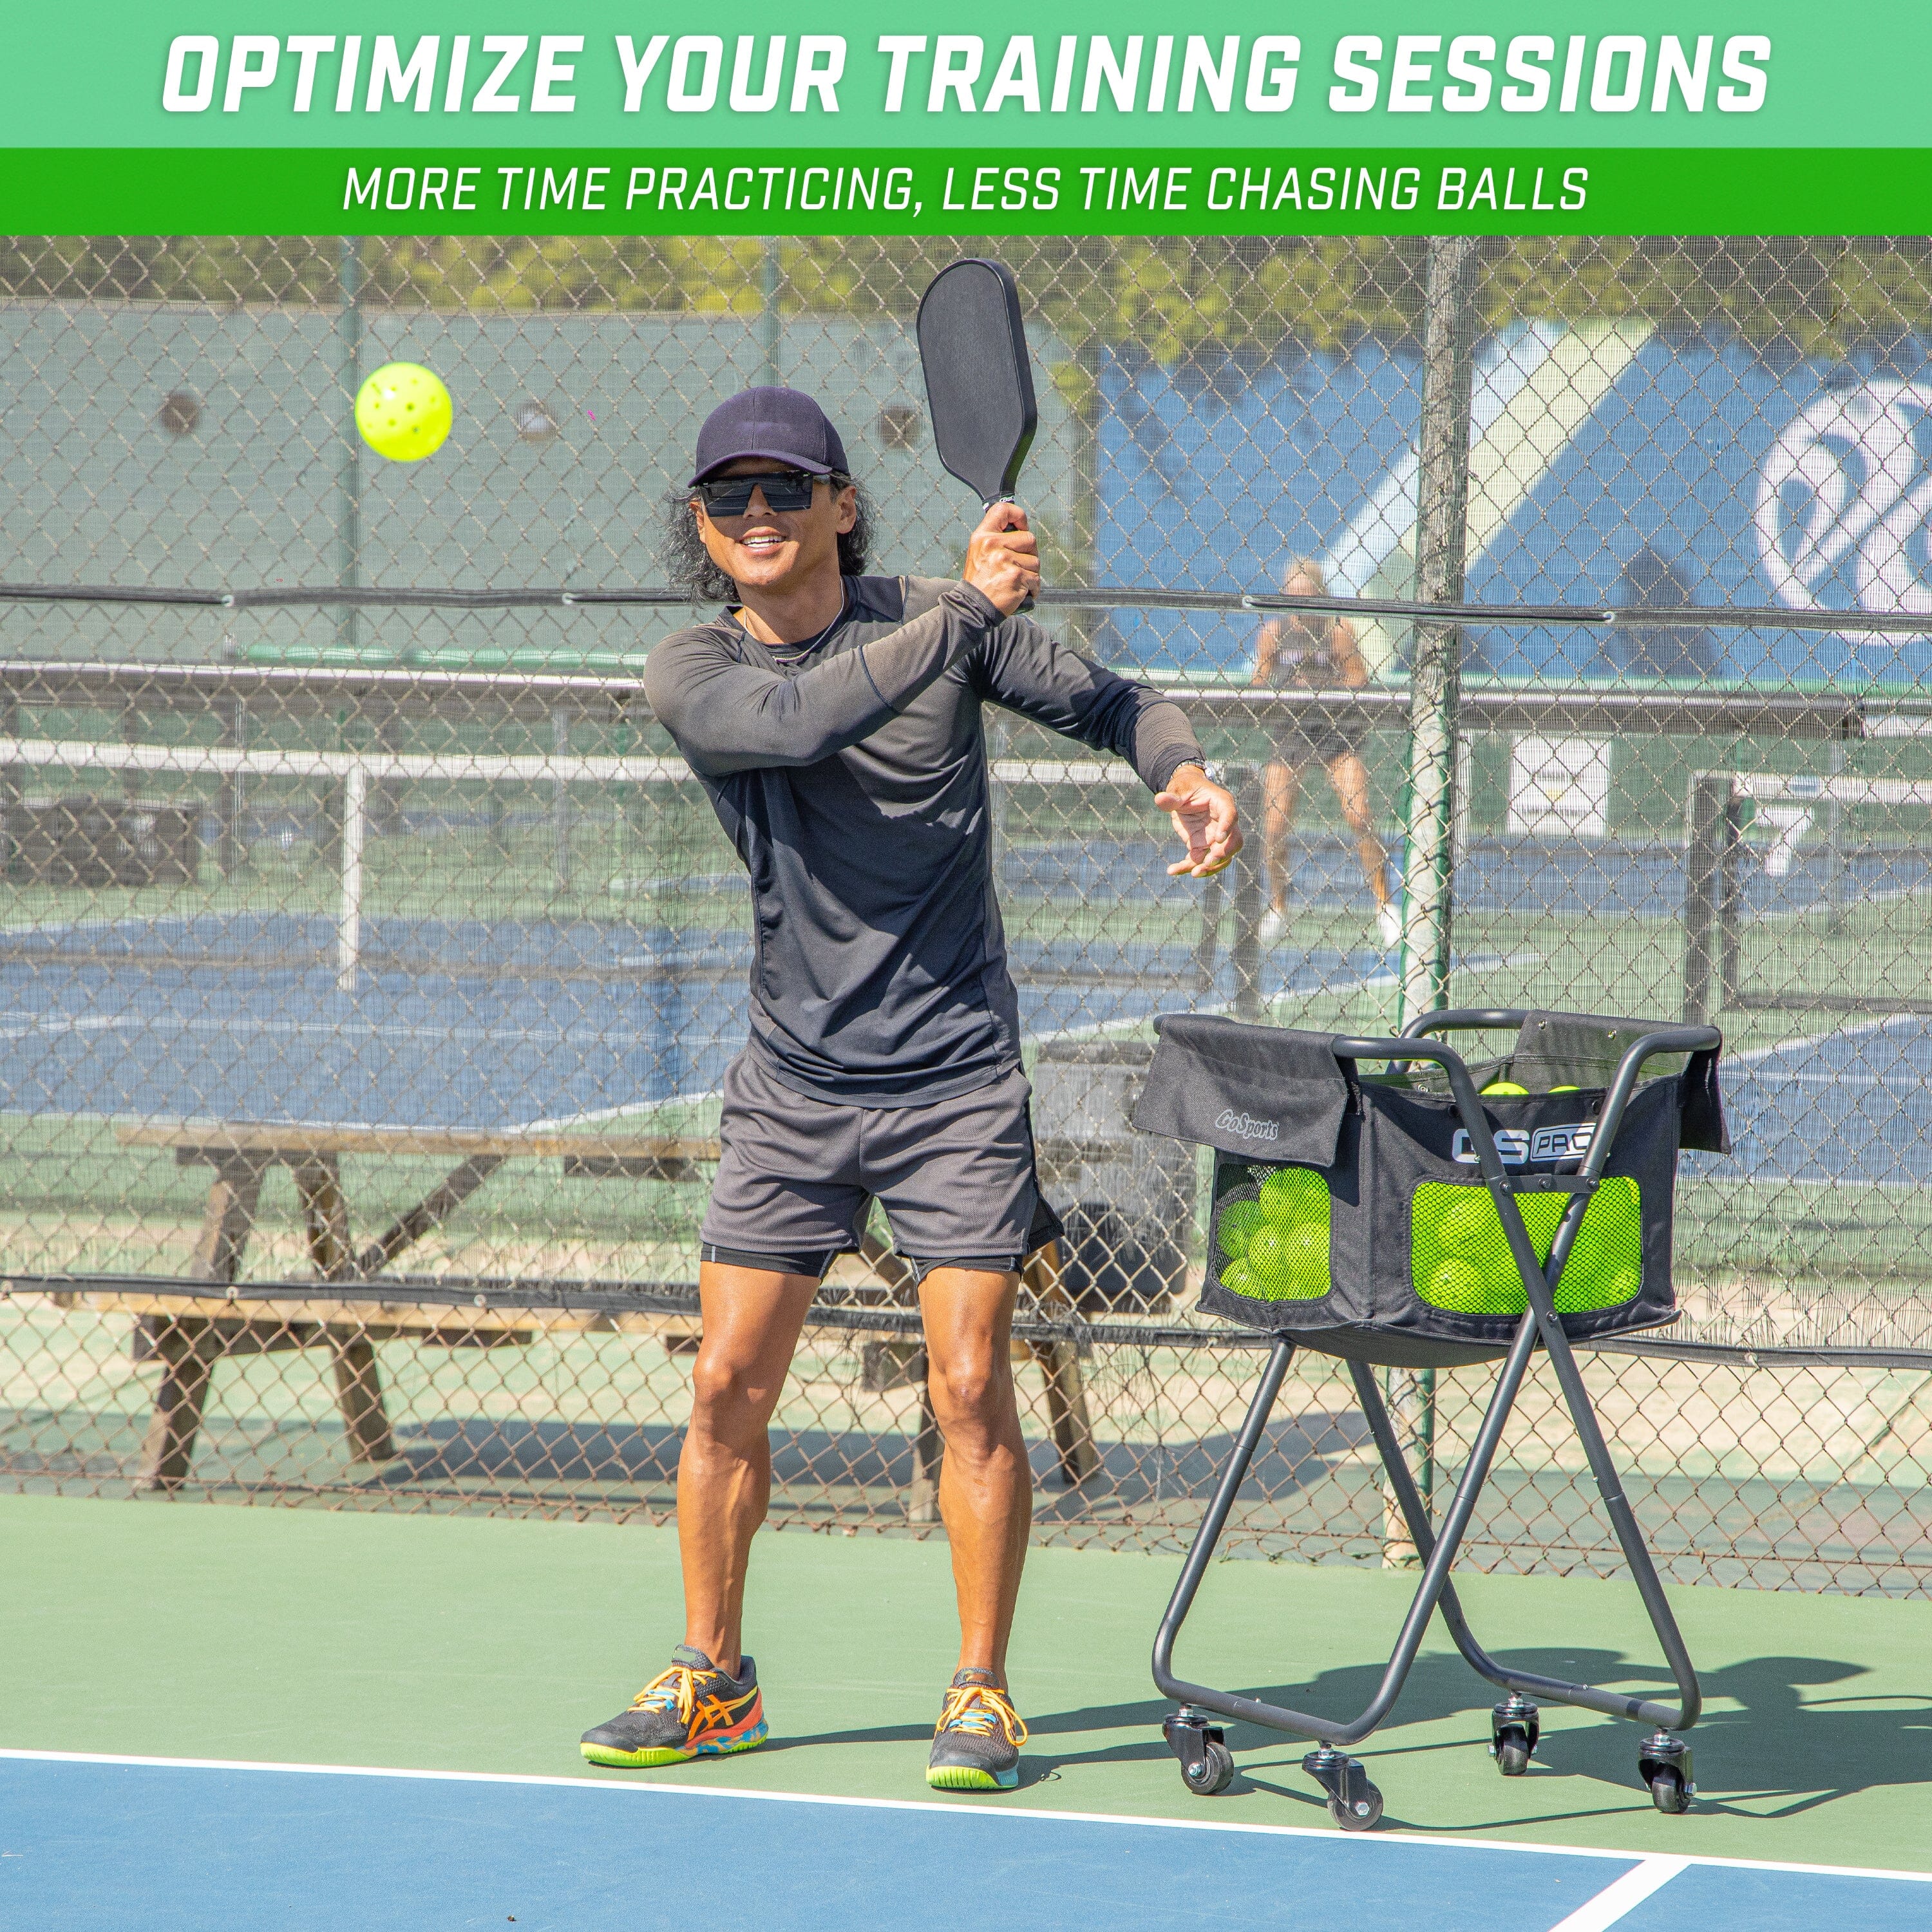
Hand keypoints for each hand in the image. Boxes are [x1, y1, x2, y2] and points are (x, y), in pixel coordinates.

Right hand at [962, 499, 1040, 614]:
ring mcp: (1005, 560)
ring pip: (1035, 561)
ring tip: (1014, 581)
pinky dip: (1032, 588)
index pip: (1003, 510)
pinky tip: (1019, 591)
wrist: (973, 607)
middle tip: (1017, 566)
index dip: (1019, 515)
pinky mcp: (1017, 576)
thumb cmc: (979, 582)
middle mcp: (993, 545)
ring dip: (1030, 574)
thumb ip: (996, 538)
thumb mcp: (978, 552)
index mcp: (983, 536)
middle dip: (1029, 554)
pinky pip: (1036, 578)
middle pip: (1029, 539)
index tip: (1022, 527)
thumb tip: (1020, 528)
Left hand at [1157, 765, 1241, 877]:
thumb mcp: (1178, 788)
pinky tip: (1172, 870)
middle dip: (1223, 854)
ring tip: (1193, 873)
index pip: (1230, 815)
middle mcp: (1223, 823)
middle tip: (1208, 862)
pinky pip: (1199, 861)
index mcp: (1221, 803)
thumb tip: (1160, 800)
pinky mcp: (1202, 846)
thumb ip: (1172, 797)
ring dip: (1210, 868)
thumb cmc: (1185, 787)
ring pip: (1220, 858)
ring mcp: (1214, 837)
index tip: (1218, 839)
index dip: (1227, 827)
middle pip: (1233, 842)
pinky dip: (1187, 868)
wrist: (1183, 796)